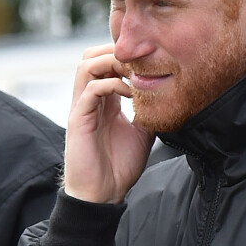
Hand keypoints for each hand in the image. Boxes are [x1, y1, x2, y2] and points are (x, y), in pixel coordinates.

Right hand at [64, 44, 154, 203]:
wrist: (103, 194)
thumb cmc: (120, 165)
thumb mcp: (142, 131)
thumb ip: (148, 110)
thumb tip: (167, 95)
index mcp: (103, 101)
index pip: (105, 63)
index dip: (124, 56)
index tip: (148, 60)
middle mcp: (89, 99)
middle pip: (91, 57)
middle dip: (115, 51)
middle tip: (139, 60)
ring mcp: (82, 107)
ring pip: (85, 66)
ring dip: (111, 62)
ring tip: (133, 71)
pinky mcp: (78, 119)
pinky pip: (89, 90)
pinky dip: (111, 84)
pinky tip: (129, 93)